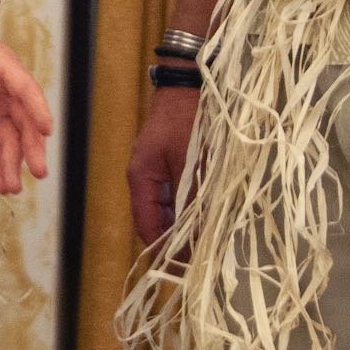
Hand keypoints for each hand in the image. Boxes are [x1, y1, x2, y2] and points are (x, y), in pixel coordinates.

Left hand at [0, 0, 51, 195]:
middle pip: (24, 117)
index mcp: (1, 64)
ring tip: (12, 189)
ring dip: (13, 160)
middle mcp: (6, 85)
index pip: (24, 87)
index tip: (48, 130)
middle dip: (31, 145)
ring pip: (12, 133)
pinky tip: (2, 180)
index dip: (37, 108)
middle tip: (38, 172)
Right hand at [127, 86, 201, 243]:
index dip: (164, 250)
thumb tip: (198, 234)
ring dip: (184, 225)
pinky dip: (190, 207)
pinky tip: (207, 214)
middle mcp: (146, 177)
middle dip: (176, 241)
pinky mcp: (173, 161)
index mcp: (141, 178)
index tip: (183, 268)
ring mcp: (159, 169)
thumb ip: (194, 198)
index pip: (147, 226)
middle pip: (156, 220)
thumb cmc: (189, 118)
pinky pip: (178, 194)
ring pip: (169, 209)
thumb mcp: (193, 161)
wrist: (191, 81)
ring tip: (206, 240)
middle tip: (200, 258)